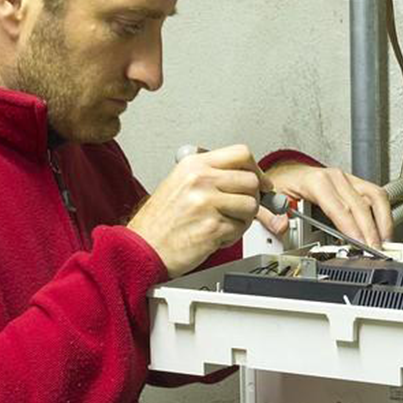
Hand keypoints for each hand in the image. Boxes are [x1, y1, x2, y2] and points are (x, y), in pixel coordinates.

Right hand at [129, 145, 270, 277]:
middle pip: (251, 181)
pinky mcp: (212, 227)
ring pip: (251, 205)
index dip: (256, 170)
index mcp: (194, 164)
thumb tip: (247, 176)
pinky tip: (214, 235)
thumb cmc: (160, 221)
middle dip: (251, 198)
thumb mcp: (180, 182)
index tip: (261, 182)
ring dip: (243, 219)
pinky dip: (232, 236)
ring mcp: (207, 203)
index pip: (241, 154)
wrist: (142, 248)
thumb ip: (211, 174)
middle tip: (240, 209)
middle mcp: (200, 179)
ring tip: (223, 223)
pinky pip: (241, 228)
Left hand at [257, 164, 391, 248]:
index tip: (360, 242)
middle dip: (370, 229)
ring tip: (383, 242)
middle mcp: (335, 178)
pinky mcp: (355, 185)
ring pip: (375, 197)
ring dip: (382, 220)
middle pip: (361, 204)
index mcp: (316, 181)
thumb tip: (281, 226)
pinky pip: (376, 196)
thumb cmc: (282, 185)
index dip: (351, 226)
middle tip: (374, 250)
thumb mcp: (270, 200)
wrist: (286, 173)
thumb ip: (272, 216)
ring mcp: (348, 180)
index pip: (339, 206)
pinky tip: (382, 230)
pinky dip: (383, 214)